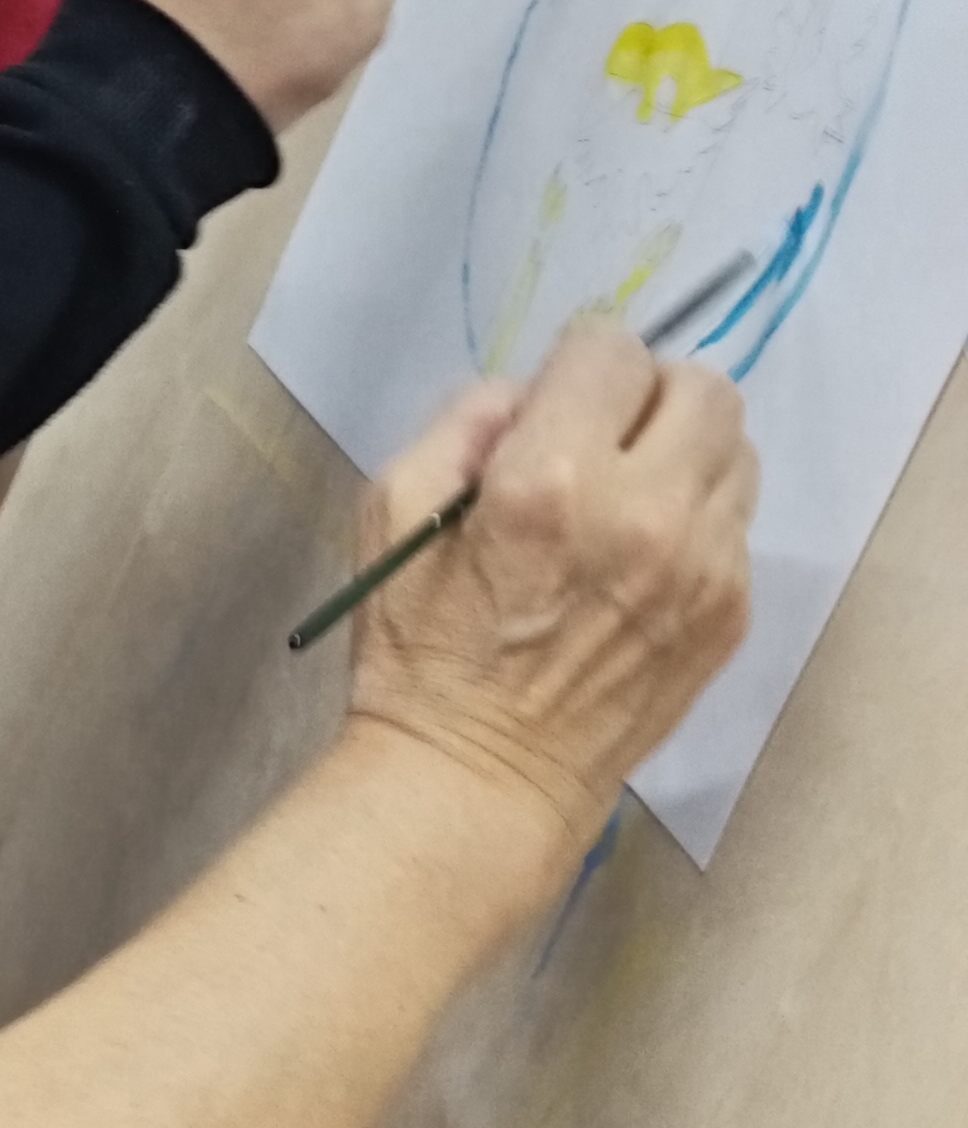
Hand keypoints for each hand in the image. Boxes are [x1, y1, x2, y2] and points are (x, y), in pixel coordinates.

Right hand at [345, 328, 755, 855]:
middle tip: (603, 439)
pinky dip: (696, 520)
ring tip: (628, 499)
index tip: (555, 402)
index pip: (610, 349)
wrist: (480, 779)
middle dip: (648, 394)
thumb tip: (532, 395)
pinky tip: (640, 564)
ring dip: (683, 453)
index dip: (575, 363)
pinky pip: (737, 523)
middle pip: (703, 386)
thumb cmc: (419, 648)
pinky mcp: (731, 614)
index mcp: (548, 479)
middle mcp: (644, 513)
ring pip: (737, 450)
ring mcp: (702, 568)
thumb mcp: (391, 509)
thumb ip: (463, 423)